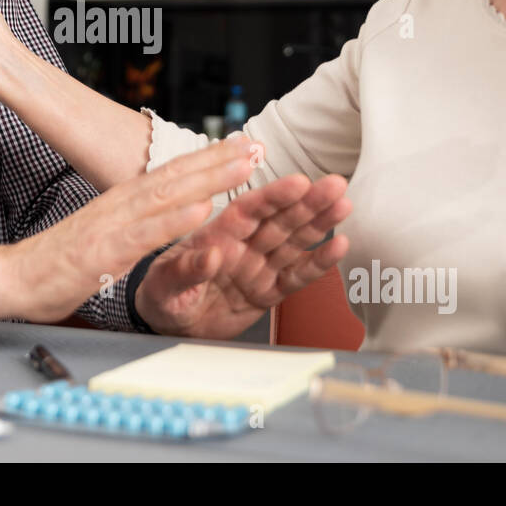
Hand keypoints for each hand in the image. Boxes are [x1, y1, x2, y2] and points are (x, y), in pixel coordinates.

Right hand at [0, 136, 257, 324]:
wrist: (11, 279)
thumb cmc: (58, 263)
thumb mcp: (106, 236)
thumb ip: (135, 222)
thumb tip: (166, 211)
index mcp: (122, 202)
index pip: (171, 173)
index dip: (209, 158)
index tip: (243, 146)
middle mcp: (119, 205)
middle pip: (176, 175)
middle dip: (220, 159)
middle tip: (257, 144)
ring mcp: (111, 226)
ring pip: (166, 196)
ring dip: (208, 178)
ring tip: (243, 165)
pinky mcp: (102, 252)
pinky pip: (144, 235)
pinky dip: (175, 221)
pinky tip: (202, 210)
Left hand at [133, 172, 351, 338]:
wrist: (167, 324)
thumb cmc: (161, 294)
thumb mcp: (163, 283)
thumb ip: (187, 269)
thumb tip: (211, 254)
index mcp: (215, 235)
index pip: (248, 211)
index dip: (273, 196)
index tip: (298, 182)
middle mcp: (241, 246)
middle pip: (279, 221)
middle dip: (308, 203)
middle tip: (335, 184)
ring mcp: (257, 267)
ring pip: (293, 243)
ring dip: (319, 224)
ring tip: (344, 204)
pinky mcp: (267, 292)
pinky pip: (295, 277)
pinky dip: (317, 264)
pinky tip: (339, 245)